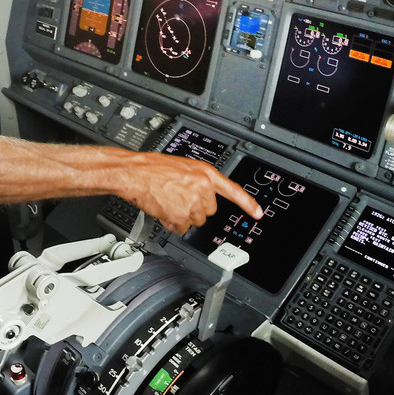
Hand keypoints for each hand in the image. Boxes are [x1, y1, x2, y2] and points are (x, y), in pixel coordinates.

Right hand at [124, 155, 262, 234]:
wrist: (135, 173)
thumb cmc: (152, 168)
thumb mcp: (182, 167)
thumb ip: (196, 180)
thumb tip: (200, 194)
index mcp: (205, 172)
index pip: (233, 190)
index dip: (248, 204)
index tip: (258, 213)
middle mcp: (203, 187)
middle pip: (208, 211)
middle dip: (194, 208)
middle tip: (178, 198)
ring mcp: (193, 202)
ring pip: (195, 220)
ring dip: (182, 216)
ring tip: (168, 202)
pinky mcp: (181, 215)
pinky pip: (181, 227)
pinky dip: (172, 222)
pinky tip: (163, 210)